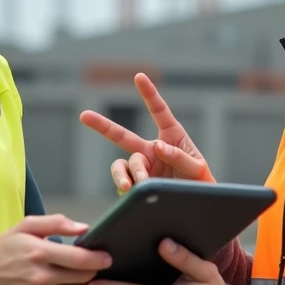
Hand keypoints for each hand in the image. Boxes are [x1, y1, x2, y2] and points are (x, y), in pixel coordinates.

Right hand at [0, 215, 110, 284]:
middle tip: (91, 265)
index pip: (82, 260)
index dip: (100, 259)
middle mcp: (42, 278)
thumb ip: (56, 223)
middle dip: (92, 271)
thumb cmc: (4, 249)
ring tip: (79, 276)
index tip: (106, 257)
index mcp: (40, 252)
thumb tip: (84, 228)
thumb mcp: (25, 226)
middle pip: (84, 278)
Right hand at [80, 72, 213, 192]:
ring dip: (130, 172)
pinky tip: (130, 191)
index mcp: (171, 136)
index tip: (139, 77)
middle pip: (122, 135)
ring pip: (125, 164)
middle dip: (102, 125)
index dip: (148, 94)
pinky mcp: (136, 184)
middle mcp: (152, 149)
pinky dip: (124, 184)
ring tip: (136, 185)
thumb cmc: (200, 183)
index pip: (158, 111)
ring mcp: (143, 166)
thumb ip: (180, 157)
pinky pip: (123, 180)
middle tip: (84, 116)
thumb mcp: (197, 169)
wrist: (196, 207)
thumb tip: (158, 146)